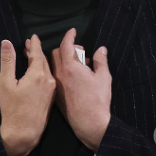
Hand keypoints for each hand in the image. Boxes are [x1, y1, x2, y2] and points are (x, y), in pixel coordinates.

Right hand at [0, 35, 55, 155]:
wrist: (23, 133)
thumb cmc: (12, 109)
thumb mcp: (5, 83)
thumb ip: (7, 61)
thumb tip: (6, 43)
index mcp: (37, 75)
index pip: (37, 52)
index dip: (34, 43)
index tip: (33, 36)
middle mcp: (48, 80)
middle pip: (43, 59)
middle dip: (36, 50)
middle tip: (28, 44)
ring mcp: (52, 89)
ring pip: (47, 68)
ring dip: (39, 60)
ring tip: (31, 56)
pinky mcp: (52, 97)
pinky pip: (49, 77)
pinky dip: (43, 70)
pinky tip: (36, 72)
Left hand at [51, 28, 111, 151]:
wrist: (89, 124)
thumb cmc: (98, 100)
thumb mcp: (104, 78)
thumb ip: (101, 61)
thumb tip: (101, 49)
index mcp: (70, 67)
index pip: (66, 45)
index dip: (69, 36)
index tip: (73, 31)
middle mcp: (59, 74)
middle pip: (56, 52)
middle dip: (66, 47)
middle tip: (79, 52)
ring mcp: (56, 84)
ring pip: (51, 64)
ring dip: (60, 58)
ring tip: (75, 62)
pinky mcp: (55, 94)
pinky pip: (52, 76)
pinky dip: (58, 70)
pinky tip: (69, 75)